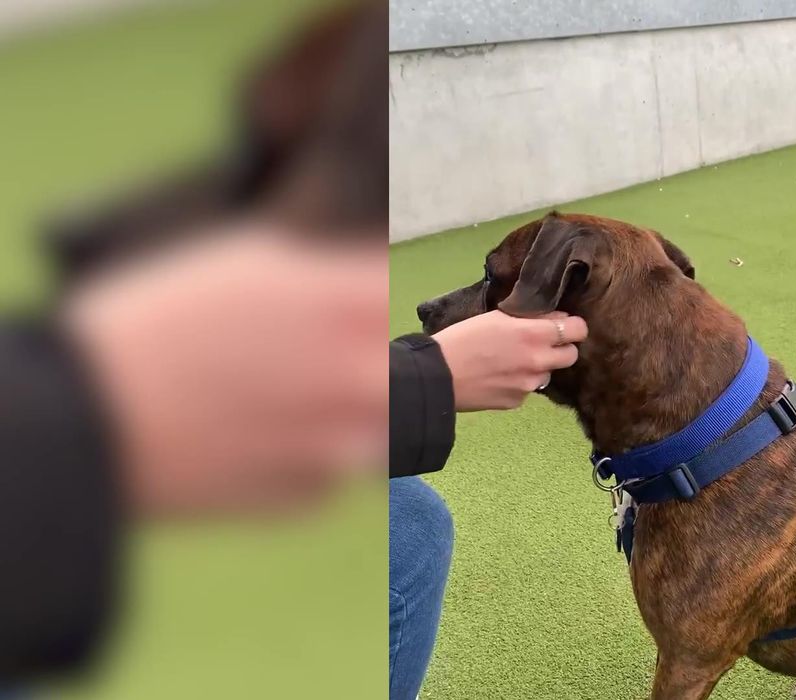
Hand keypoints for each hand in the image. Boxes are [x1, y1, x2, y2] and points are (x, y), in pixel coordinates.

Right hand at [64, 225, 387, 515]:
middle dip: (385, 364)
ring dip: (356, 416)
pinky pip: (334, 474)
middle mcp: (355, 376)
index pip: (407, 296)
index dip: (388, 297)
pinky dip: (311, 458)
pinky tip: (255, 441)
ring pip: (382, 429)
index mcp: (342, 307)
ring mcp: (339, 442)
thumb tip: (381, 271)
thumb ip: (329, 270)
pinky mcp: (308, 495)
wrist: (88, 424)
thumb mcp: (245, 265)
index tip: (366, 304)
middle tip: (338, 360)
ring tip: (288, 403)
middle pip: (416, 372)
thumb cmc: (156, 329)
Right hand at [432, 310, 587, 410]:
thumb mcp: (498, 317)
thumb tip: (554, 318)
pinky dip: (520, 382)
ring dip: (539, 366)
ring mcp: (530, 385)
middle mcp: (539, 361)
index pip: (578, 329)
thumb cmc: (464, 338)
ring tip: (512, 361)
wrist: (439, 376)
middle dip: (562, 348)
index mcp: (535, 334)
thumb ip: (530, 319)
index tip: (563, 324)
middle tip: (543, 343)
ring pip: (548, 374)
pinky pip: (528, 389)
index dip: (573, 325)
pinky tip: (499, 377)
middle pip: (572, 355)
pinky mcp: (518, 401)